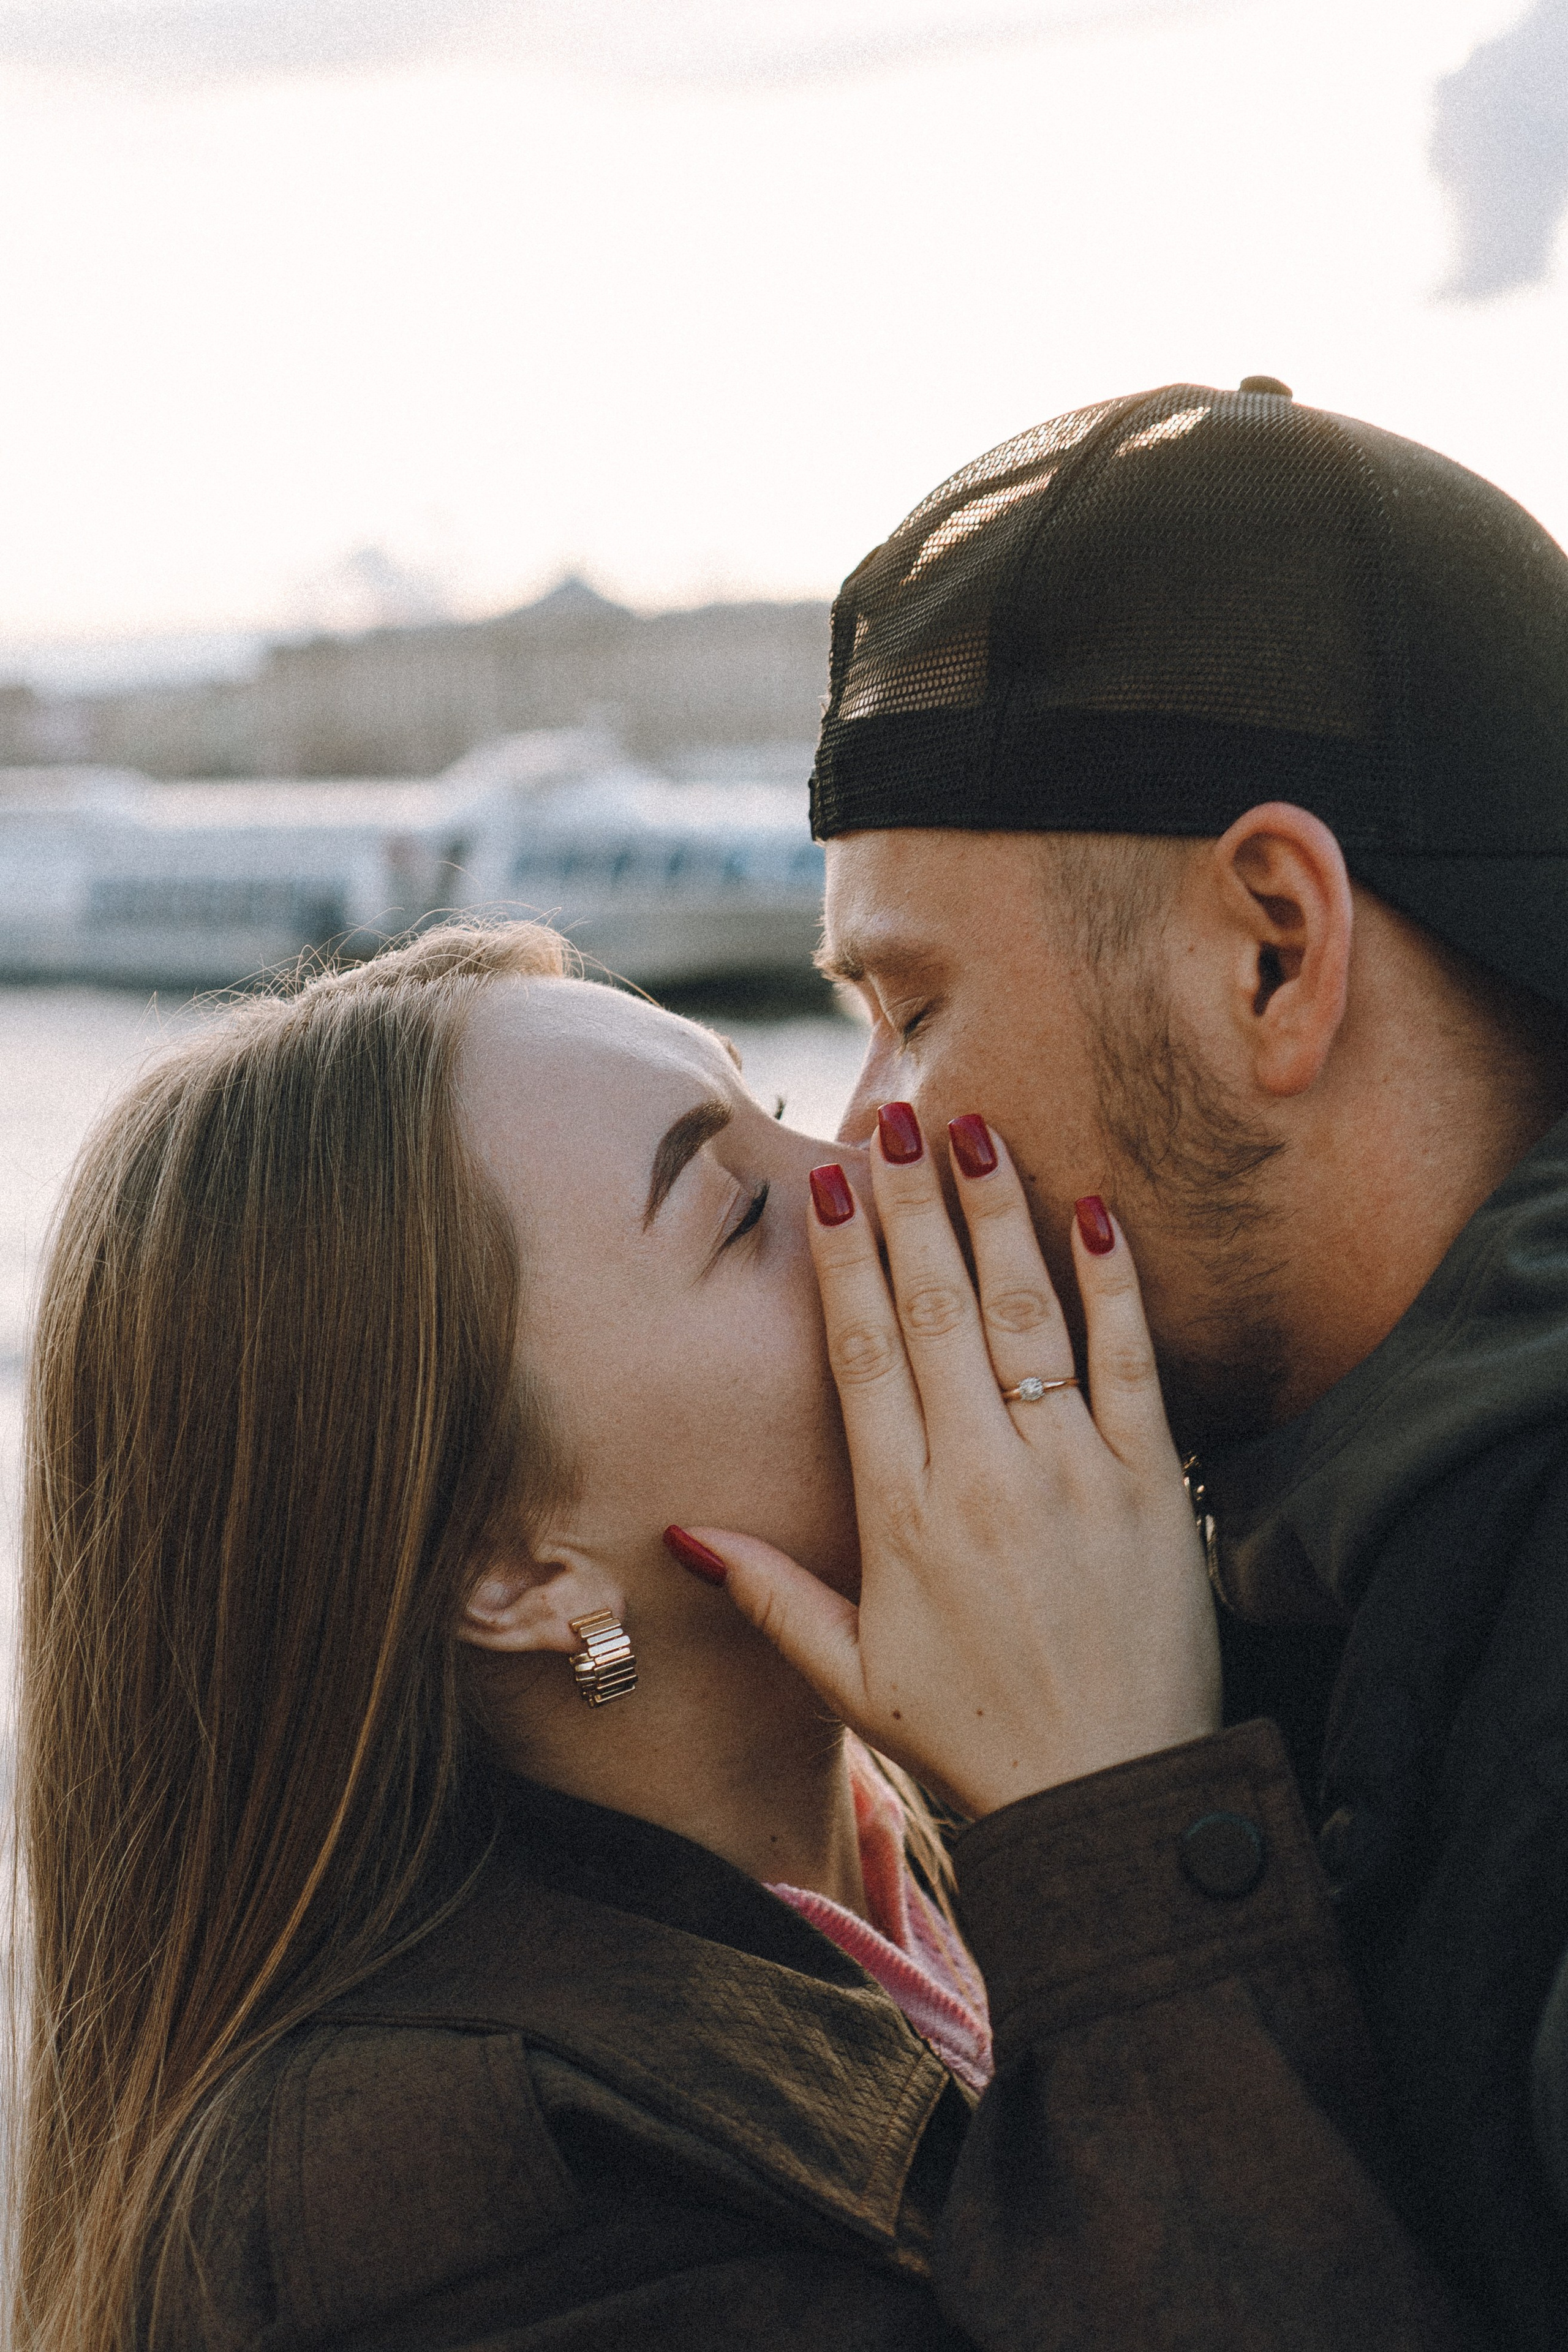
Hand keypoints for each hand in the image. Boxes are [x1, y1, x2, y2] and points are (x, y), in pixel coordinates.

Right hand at [674, 1110, 1219, 1817]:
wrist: (1119, 1797)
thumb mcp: (854, 1678)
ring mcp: (1074, 1472)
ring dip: (1000, 1215)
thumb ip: (771, 1595)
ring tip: (979, 1133)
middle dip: (913, 1209)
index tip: (830, 1190)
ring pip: (1027, 1316)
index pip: (865, 1358)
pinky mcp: (1154, 1483)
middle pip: (939, 1312)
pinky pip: (1131, 1361)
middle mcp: (983, 1478)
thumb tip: (685, 1532)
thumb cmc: (977, 1738)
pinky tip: (1094, 1211)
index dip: (844, 1266)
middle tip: (898, 1122)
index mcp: (903, 1517)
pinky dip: (1112, 1284)